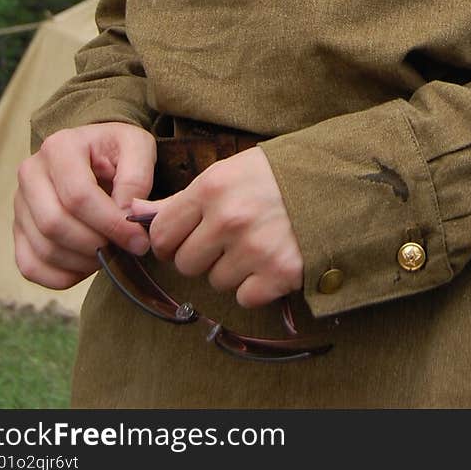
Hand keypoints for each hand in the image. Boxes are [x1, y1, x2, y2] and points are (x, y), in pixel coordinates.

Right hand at [14, 123, 155, 289]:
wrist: (96, 155)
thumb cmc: (118, 151)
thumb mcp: (138, 147)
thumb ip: (136, 178)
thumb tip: (125, 215)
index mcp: (60, 147)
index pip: (78, 196)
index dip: (110, 224)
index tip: (138, 240)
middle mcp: (31, 173)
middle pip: (55, 223)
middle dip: (95, 245)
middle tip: (123, 249)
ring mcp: (20, 204)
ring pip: (44, 248)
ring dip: (82, 262)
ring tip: (109, 254)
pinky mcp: (18, 230)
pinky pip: (30, 266)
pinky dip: (62, 276)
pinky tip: (87, 266)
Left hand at [130, 146, 302, 308]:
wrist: (336, 181)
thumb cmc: (276, 174)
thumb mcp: (229, 171)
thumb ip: (183, 198)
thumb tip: (134, 212)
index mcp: (212, 187)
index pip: (161, 233)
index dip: (171, 239)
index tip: (187, 236)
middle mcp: (229, 219)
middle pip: (186, 263)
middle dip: (203, 255)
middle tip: (229, 238)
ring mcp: (255, 248)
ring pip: (216, 282)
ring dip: (232, 269)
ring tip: (257, 242)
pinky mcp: (280, 273)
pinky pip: (245, 298)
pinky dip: (257, 285)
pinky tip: (272, 259)